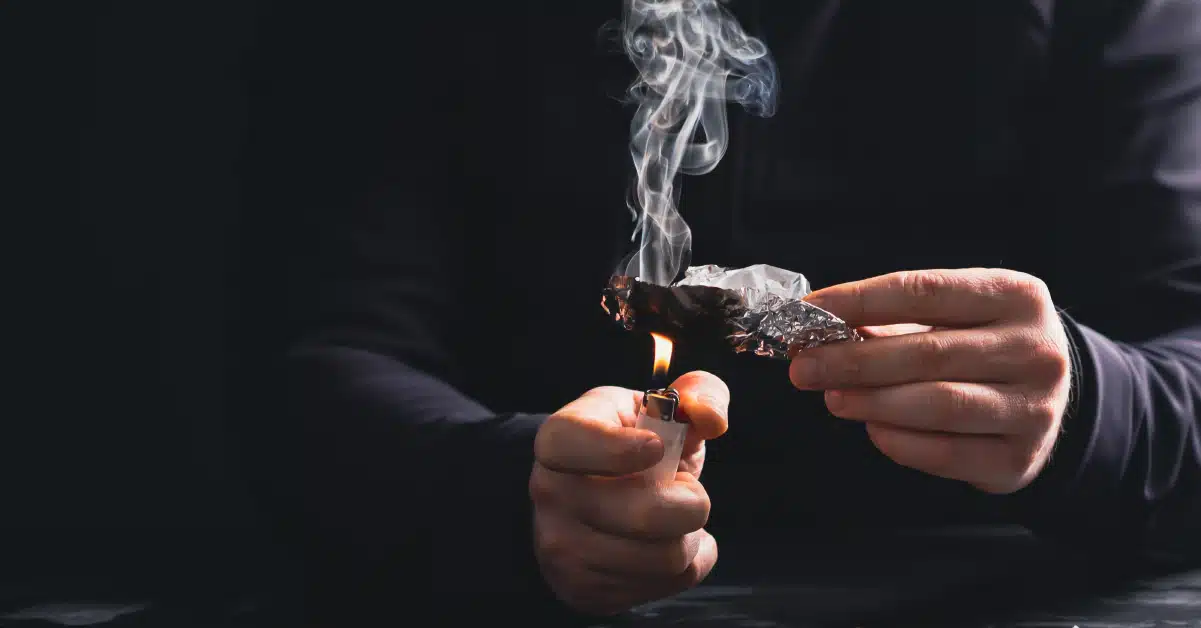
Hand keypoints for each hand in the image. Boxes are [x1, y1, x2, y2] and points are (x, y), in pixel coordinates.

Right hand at [530, 372, 729, 614]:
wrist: (593, 499)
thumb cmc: (633, 445)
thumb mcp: (662, 407)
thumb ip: (698, 393)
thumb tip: (710, 418)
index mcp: (559, 438)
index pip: (571, 445)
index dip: (619, 450)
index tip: (655, 448)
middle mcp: (550, 494)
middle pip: (646, 514)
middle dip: (691, 500)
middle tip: (683, 487)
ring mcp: (562, 548)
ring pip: (665, 557)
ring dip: (690, 534)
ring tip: (673, 517)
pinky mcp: (584, 589)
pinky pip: (667, 584)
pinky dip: (687, 563)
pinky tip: (667, 542)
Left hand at [790, 269, 1071, 494]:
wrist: (1050, 400)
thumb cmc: (982, 346)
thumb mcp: (953, 317)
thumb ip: (891, 321)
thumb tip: (817, 329)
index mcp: (1016, 296)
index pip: (923, 290)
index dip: (859, 300)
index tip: (807, 311)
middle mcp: (1035, 349)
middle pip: (928, 352)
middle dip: (854, 360)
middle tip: (804, 367)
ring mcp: (1034, 408)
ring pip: (937, 404)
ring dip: (872, 401)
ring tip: (832, 397)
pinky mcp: (1018, 459)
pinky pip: (945, 453)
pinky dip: (898, 441)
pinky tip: (872, 428)